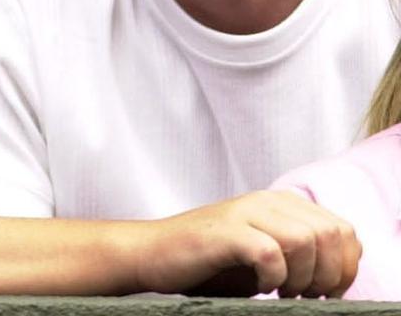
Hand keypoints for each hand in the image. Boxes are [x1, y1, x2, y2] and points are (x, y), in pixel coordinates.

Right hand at [133, 190, 359, 297]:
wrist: (150, 255)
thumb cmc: (205, 262)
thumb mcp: (262, 255)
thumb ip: (298, 254)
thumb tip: (337, 276)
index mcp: (279, 204)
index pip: (342, 230)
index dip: (344, 267)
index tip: (325, 292)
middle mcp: (266, 201)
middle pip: (330, 234)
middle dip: (328, 275)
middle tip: (302, 295)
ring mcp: (244, 212)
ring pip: (306, 240)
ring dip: (302, 277)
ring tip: (282, 292)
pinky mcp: (225, 231)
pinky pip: (271, 252)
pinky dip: (273, 277)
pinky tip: (260, 286)